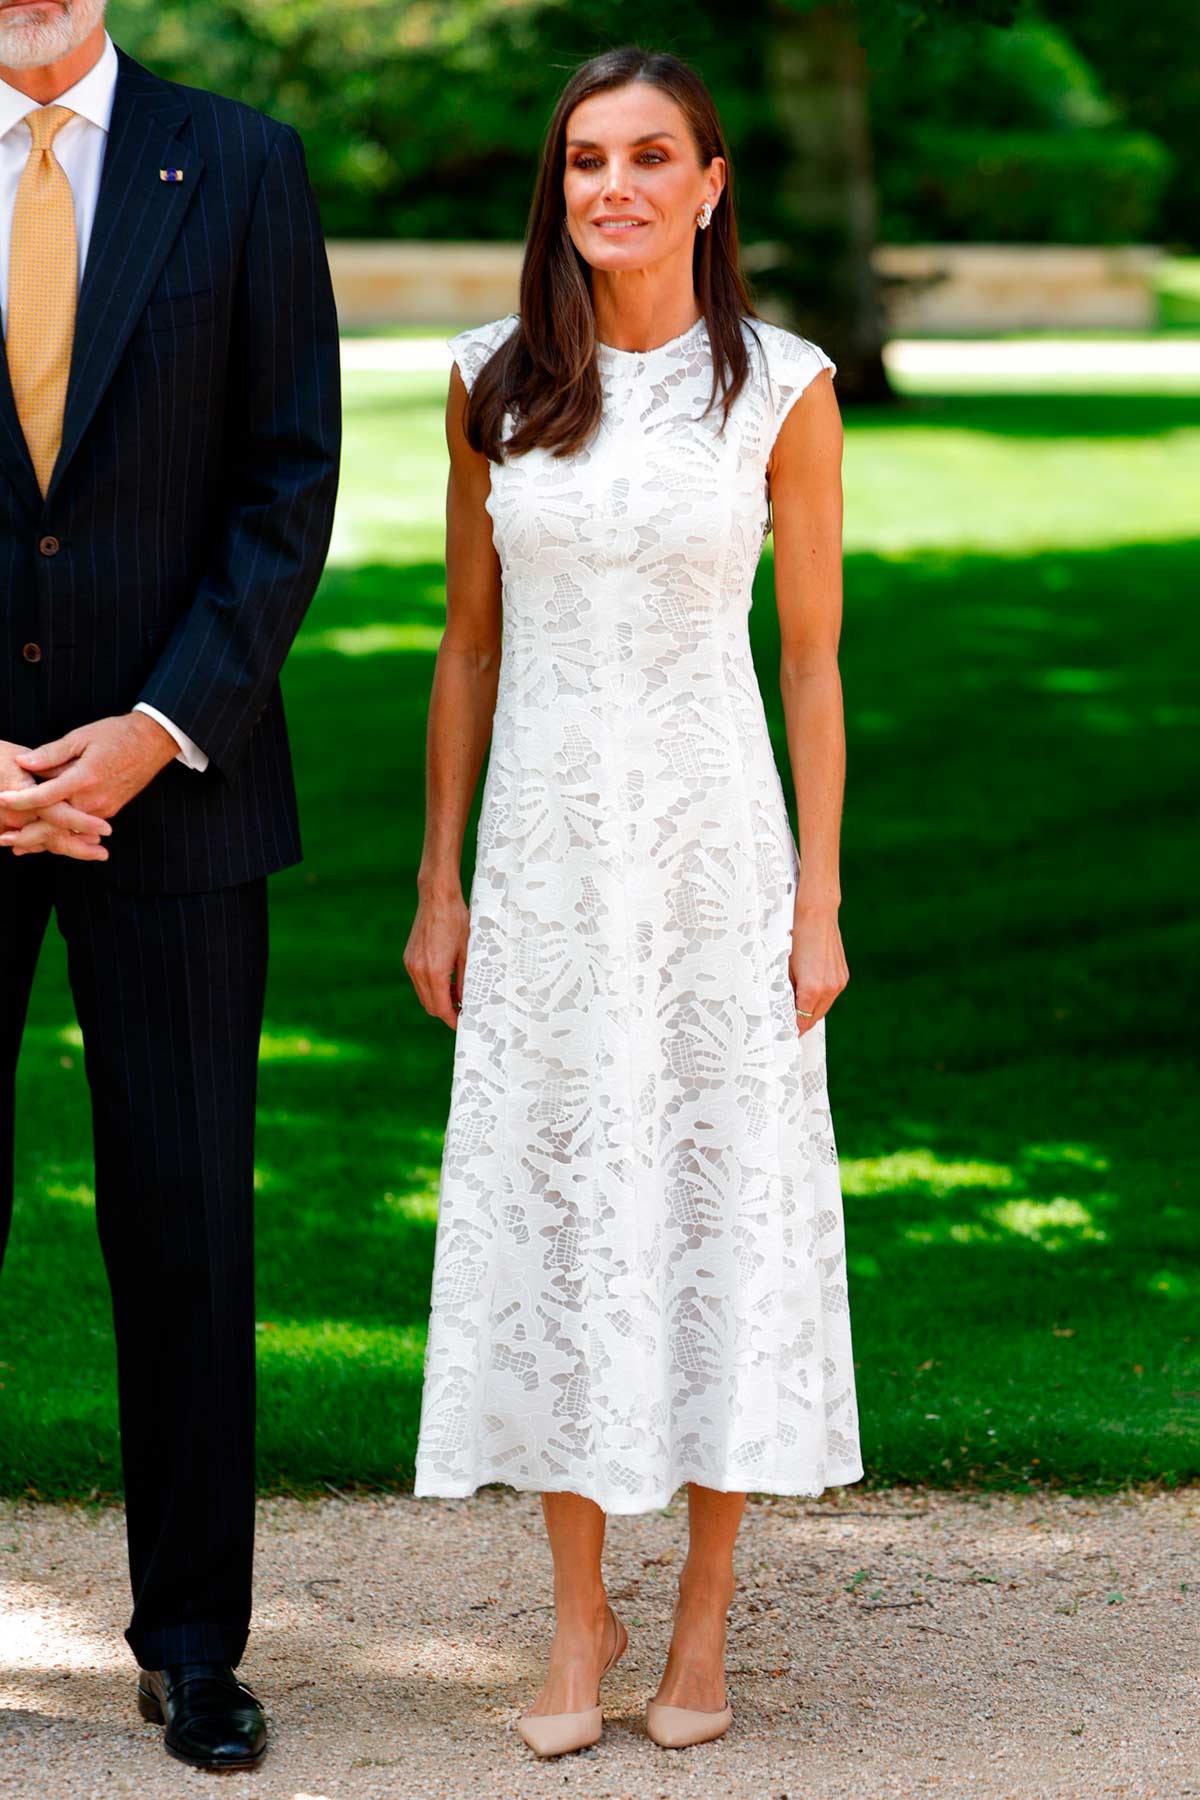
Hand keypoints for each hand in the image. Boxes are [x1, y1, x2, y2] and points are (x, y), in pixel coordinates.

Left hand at [0, 714, 177, 844]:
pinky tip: (46, 837)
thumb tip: (22, 762)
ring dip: (43, 838)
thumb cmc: (116, 735)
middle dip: (27, 834)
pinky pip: (81, 828)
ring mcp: (103, 809)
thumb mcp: (80, 737)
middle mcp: (94, 799)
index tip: (1, 799)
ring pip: (68, 830)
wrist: (153, 742)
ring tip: (18, 844)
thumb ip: (51, 753)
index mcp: (85, 778)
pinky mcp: (109, 812)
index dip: (20, 799)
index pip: (45, 795)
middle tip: (3, 839)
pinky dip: (63, 834)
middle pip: (55, 824)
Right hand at [404, 888, 470, 1030]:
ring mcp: (411, 964)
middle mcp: (418, 971)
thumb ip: (465, 980)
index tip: (463, 1023)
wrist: (437, 897)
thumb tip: (465, 1000)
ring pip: (423, 995)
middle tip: (463, 1008)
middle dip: (446, 1012)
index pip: (441, 1008)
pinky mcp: (409, 957)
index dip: (453, 1020)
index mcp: (435, 972)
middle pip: (430, 1006)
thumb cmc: (457, 921)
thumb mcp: (467, 953)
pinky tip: (446, 979)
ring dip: (438, 1000)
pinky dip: (430, 987)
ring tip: (456, 993)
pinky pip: (419, 982)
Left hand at [789, 897, 848, 1037]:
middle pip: (814, 1018)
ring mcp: (839, 982)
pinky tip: (807, 992)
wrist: (816, 912)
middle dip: (801, 1022)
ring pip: (823, 1007)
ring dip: (810, 1010)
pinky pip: (830, 995)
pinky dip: (819, 998)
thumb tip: (783, 1006)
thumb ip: (785, 990)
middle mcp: (830, 988)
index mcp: (812, 989)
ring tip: (794, 1007)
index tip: (782, 1032)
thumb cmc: (794, 936)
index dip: (792, 1028)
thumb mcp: (784, 966)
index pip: (802, 1020)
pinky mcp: (843, 975)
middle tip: (786, 1025)